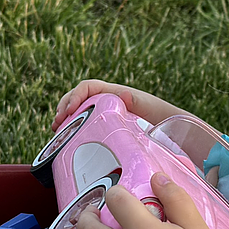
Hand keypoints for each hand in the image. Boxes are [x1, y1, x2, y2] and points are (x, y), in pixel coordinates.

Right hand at [53, 80, 182, 129]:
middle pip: (78, 99)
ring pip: (78, 112)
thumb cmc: (161, 117)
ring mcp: (104, 115)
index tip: (68, 111)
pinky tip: (67, 140)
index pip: (87, 87)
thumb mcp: (149, 108)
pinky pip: (84, 125)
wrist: (171, 130)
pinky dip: (72, 130)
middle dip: (64, 108)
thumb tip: (125, 94)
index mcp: (114, 94)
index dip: (74, 96)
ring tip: (57, 131)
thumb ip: (138, 101)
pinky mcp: (104, 128)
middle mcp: (106, 102)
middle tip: (57, 124)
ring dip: (64, 119)